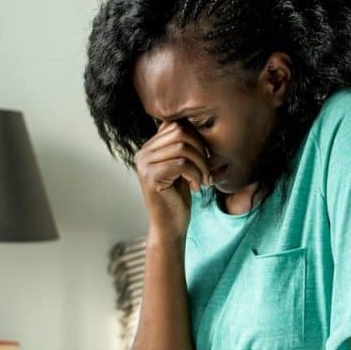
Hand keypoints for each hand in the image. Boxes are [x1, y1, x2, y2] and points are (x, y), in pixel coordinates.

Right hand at [134, 121, 210, 241]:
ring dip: (201, 164)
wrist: (170, 226)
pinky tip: (196, 187)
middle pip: (180, 132)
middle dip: (201, 150)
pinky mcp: (151, 177)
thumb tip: (187, 123)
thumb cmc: (178, 197)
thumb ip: (180, 147)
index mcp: (149, 148)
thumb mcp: (181, 167)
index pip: (175, 126)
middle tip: (207, 170)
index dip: (196, 138)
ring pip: (183, 148)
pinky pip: (182, 164)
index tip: (205, 157)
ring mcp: (144, 165)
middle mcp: (142, 153)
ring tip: (204, 179)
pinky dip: (196, 174)